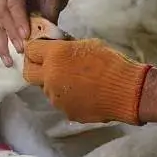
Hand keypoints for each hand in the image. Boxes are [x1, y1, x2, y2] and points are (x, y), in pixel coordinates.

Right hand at [0, 0, 63, 64]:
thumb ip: (47, 16)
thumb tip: (46, 40)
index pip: (13, 1)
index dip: (18, 19)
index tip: (26, 35)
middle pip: (2, 14)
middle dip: (11, 33)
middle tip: (22, 49)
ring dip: (2, 44)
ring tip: (9, 60)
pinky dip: (1, 45)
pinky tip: (6, 58)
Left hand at [23, 38, 151, 124]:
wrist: (127, 91)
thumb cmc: (111, 63)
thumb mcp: (88, 45)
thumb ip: (67, 48)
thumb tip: (58, 49)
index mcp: (55, 56)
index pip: (30, 50)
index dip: (35, 48)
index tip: (41, 49)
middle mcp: (50, 78)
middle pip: (29, 73)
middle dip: (34, 67)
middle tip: (47, 65)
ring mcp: (56, 98)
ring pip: (46, 89)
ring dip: (55, 83)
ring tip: (76, 80)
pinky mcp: (67, 112)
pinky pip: (61, 102)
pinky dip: (68, 97)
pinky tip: (85, 93)